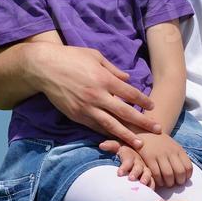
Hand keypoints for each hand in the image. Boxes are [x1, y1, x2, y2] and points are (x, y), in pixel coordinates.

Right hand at [32, 44, 161, 147]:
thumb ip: (113, 70)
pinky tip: (116, 139)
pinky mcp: (76, 115)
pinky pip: (94, 127)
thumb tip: (127, 79)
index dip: (143, 101)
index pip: (130, 94)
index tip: (152, 107)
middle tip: (157, 131)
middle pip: (125, 113)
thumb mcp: (95, 57)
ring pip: (110, 125)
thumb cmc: (71, 57)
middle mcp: (97, 96)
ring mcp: (86, 108)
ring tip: (139, 144)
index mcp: (104, 79)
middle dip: (142, 123)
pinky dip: (106, 133)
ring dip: (126, 136)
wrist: (44, 67)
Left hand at [114, 144, 153, 187]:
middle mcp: (139, 162)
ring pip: (147, 173)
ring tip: (142, 184)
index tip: (119, 173)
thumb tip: (101, 145)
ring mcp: (145, 169)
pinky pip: (152, 180)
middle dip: (135, 173)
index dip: (124, 166)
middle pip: (138, 167)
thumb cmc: (124, 152)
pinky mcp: (149, 176)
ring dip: (145, 179)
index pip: (128, 160)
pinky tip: (149, 190)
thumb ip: (111, 145)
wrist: (135, 152)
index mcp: (130, 155)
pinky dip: (151, 185)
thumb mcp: (118, 146)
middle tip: (131, 178)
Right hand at [132, 133, 192, 188]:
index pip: (188, 167)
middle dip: (178, 182)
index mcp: (178, 150)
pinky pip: (156, 174)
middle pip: (180, 172)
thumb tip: (186, 173)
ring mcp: (160, 155)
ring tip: (166, 184)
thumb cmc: (159, 142)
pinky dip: (158, 181)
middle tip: (174, 184)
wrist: (143, 131)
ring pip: (169, 175)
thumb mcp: (172, 146)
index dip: (186, 177)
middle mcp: (171, 152)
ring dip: (168, 183)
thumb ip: (179, 157)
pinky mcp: (149, 157)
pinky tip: (158, 181)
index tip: (182, 180)